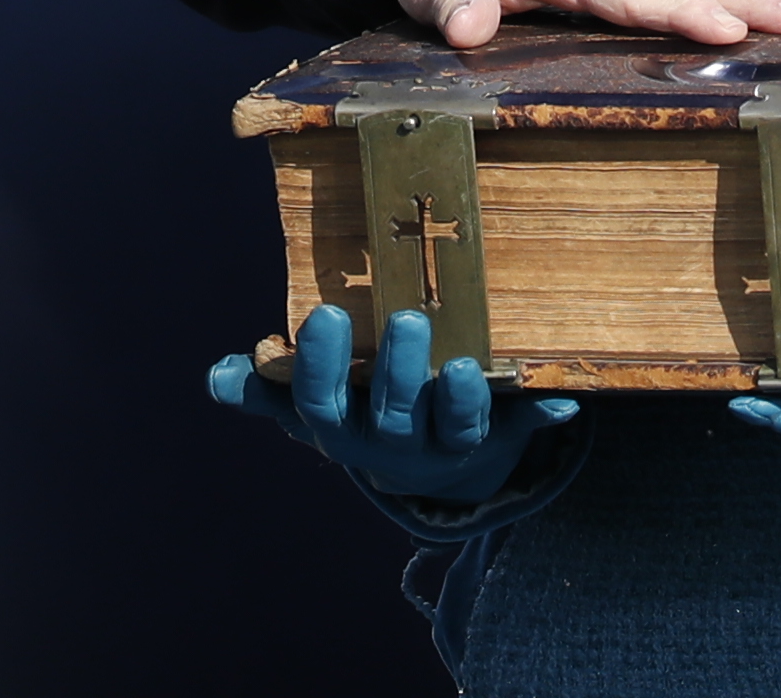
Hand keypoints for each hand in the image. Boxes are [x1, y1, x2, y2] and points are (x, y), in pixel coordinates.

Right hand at [209, 305, 572, 508]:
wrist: (425, 465)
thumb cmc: (359, 411)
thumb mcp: (313, 405)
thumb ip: (268, 390)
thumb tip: (218, 376)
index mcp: (344, 430)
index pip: (324, 405)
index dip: (323, 368)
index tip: (324, 316)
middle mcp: (394, 444)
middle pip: (393, 415)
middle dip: (399, 372)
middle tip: (408, 318)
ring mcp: (447, 447)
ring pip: (455, 429)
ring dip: (464, 400)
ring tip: (468, 365)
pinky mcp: (497, 438)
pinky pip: (520, 428)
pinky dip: (541, 414)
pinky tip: (562, 400)